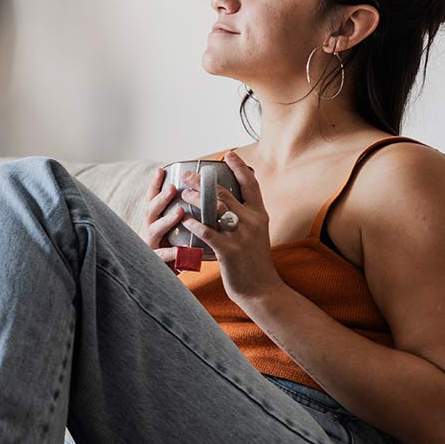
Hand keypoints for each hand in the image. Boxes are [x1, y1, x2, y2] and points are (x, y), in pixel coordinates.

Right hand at [139, 166, 188, 274]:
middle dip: (161, 198)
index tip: (160, 170)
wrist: (158, 277)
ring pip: (155, 230)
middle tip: (173, 188)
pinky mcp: (156, 262)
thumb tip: (196, 194)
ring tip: (179, 212)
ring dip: (167, 220)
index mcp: (153, 220)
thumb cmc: (169, 249)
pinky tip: (181, 250)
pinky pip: (164, 256)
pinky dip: (172, 253)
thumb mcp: (170, 230)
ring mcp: (150, 245)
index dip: (155, 185)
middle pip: (151, 210)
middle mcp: (148, 230)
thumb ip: (177, 215)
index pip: (152, 199)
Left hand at [180, 152, 285, 303]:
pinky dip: (194, 224)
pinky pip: (208, 232)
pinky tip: (184, 219)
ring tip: (182, 193)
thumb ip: (247, 217)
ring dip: (196, 198)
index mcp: (260, 215)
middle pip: (225, 193)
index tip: (228, 154)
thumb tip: (229, 202)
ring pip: (215, 208)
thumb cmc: (255, 261)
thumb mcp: (257, 234)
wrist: (262, 289)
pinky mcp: (229, 251)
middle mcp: (253, 221)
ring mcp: (241, 236)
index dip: (239, 167)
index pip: (251, 185)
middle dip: (204, 181)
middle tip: (188, 174)